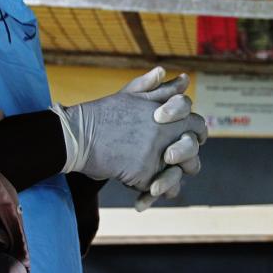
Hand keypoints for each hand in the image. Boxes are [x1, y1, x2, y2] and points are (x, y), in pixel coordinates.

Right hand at [52, 67, 206, 191]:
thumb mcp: (131, 95)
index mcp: (164, 112)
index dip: (196, 132)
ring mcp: (155, 154)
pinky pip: (160, 189)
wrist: (76, 136)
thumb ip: (159, 89)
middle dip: (187, 155)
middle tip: (172, 160)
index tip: (189, 137)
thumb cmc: (101, 114)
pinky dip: (153, 193)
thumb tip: (183, 79)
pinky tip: (143, 193)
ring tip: (158, 178)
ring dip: (172, 176)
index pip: (196, 122)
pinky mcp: (143, 175)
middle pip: (192, 148)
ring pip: (181, 172)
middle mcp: (164, 133)